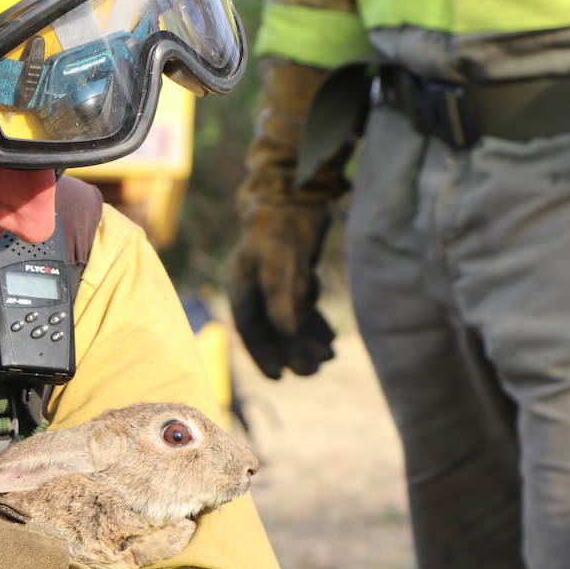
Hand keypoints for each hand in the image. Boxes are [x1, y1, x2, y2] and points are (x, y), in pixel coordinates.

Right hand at [223, 199, 335, 378]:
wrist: (298, 190)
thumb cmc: (285, 223)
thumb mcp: (282, 259)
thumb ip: (282, 296)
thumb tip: (286, 333)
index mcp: (240, 283)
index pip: (249, 327)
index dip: (262, 354)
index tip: (279, 377)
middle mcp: (252, 285)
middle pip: (269, 329)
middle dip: (291, 351)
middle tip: (313, 371)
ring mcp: (271, 281)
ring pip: (287, 320)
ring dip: (306, 340)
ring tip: (329, 357)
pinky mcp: (291, 275)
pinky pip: (300, 308)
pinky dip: (313, 324)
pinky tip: (328, 340)